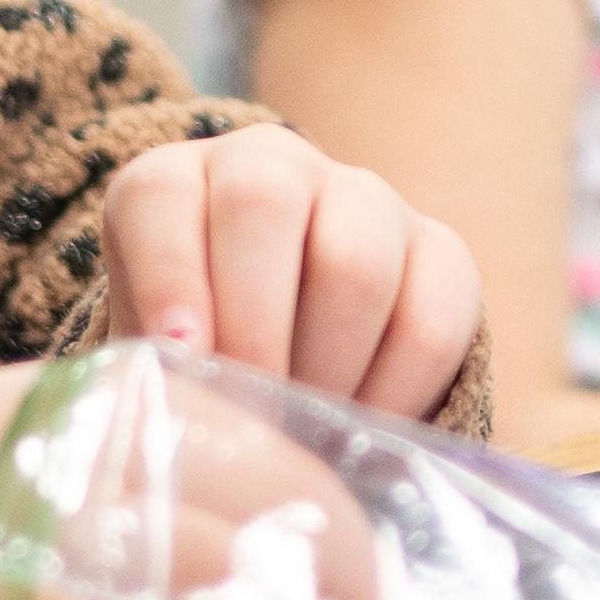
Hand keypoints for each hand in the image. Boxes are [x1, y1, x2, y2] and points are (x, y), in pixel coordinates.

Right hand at [0, 356, 406, 599]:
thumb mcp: (90, 442)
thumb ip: (188, 482)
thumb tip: (317, 577)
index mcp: (148, 396)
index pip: (296, 465)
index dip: (369, 549)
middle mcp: (120, 447)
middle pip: (285, 521)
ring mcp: (66, 521)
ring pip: (227, 584)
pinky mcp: (10, 596)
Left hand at [97, 125, 481, 415]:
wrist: (288, 357)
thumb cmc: (200, 358)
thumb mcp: (157, 354)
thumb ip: (159, 370)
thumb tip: (183, 419)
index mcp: (181, 183)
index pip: (163, 195)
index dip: (168, 274)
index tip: (180, 357)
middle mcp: (272, 167)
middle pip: (263, 206)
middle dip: (253, 327)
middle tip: (251, 415)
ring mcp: (367, 201)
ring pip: (355, 264)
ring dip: (325, 368)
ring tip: (303, 433)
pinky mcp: (441, 253)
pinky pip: (431, 320)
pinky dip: (394, 393)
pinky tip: (359, 431)